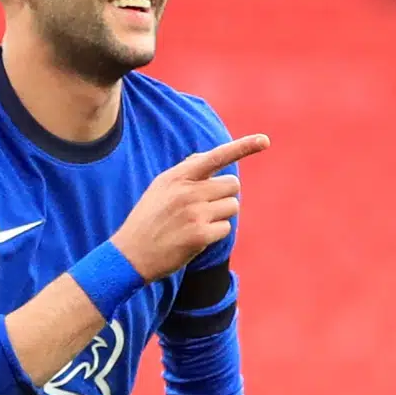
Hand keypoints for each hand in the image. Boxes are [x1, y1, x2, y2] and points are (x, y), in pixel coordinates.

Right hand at [112, 134, 269, 281]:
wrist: (130, 254)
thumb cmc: (148, 219)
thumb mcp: (160, 188)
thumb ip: (186, 171)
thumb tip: (210, 157)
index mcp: (177, 176)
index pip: (215, 156)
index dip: (243, 147)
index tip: (265, 140)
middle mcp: (187, 191)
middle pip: (232, 185)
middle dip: (225, 196)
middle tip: (204, 207)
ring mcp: (194, 213)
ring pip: (232, 206)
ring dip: (221, 215)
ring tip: (197, 223)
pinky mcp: (200, 235)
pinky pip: (226, 228)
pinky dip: (215, 233)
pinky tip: (195, 237)